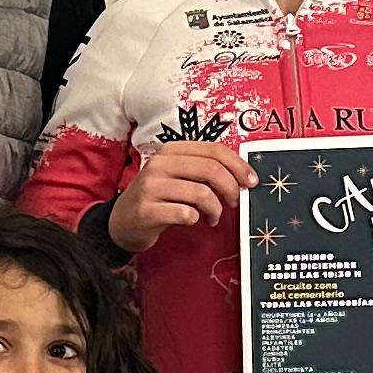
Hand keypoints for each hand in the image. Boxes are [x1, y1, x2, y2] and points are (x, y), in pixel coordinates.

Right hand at [106, 141, 252, 252]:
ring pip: (202, 194)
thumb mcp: (176, 175)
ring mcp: (151, 187)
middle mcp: (159, 164)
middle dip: (231, 188)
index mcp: (171, 151)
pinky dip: (196, 219)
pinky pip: (185, 214)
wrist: (121, 222)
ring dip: (215, 209)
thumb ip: (202, 170)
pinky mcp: (147, 211)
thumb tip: (241, 175)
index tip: (251, 181)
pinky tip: (193, 221)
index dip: (238, 165)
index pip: (213, 150)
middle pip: (211, 170)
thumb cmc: (156, 198)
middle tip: (235, 202)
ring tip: (212, 217)